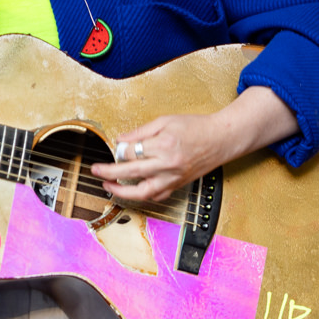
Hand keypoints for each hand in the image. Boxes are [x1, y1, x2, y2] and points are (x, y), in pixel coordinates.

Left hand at [91, 86, 298, 202]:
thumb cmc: (196, 127)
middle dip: (109, 173)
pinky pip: (157, 196)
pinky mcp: (178, 185)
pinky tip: (132, 192)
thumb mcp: (165, 121)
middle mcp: (168, 164)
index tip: (112, 148)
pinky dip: (142, 196)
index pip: (132, 152)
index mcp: (164, 145)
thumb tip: (121, 141)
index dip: (118, 151)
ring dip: (122, 192)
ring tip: (108, 187)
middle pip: (131, 173)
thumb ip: (141, 132)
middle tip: (96, 171)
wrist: (221, 139)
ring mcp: (174, 178)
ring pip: (143, 192)